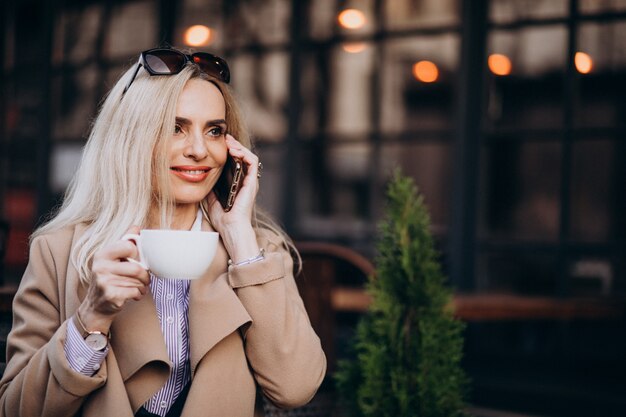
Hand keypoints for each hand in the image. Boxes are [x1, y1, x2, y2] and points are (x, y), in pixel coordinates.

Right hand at [78, 226, 149, 332]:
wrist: (95, 306)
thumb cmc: (108, 279)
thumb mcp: (112, 259)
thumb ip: (124, 242)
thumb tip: (136, 227)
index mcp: (102, 254)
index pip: (128, 246)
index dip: (136, 254)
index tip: (134, 259)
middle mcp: (101, 267)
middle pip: (137, 268)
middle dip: (145, 275)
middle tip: (144, 278)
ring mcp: (104, 282)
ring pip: (137, 281)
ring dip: (142, 286)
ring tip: (138, 287)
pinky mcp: (111, 295)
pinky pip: (135, 291)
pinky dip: (139, 294)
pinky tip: (134, 295)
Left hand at [207, 134, 261, 262]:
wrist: (230, 228)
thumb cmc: (223, 219)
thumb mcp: (211, 199)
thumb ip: (210, 189)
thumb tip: (200, 178)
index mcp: (237, 184)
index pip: (235, 162)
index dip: (228, 151)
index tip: (218, 143)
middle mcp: (245, 181)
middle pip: (242, 157)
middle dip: (233, 145)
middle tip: (224, 137)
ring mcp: (250, 181)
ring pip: (249, 156)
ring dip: (239, 146)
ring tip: (229, 141)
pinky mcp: (252, 182)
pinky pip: (252, 162)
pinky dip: (244, 153)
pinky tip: (233, 150)